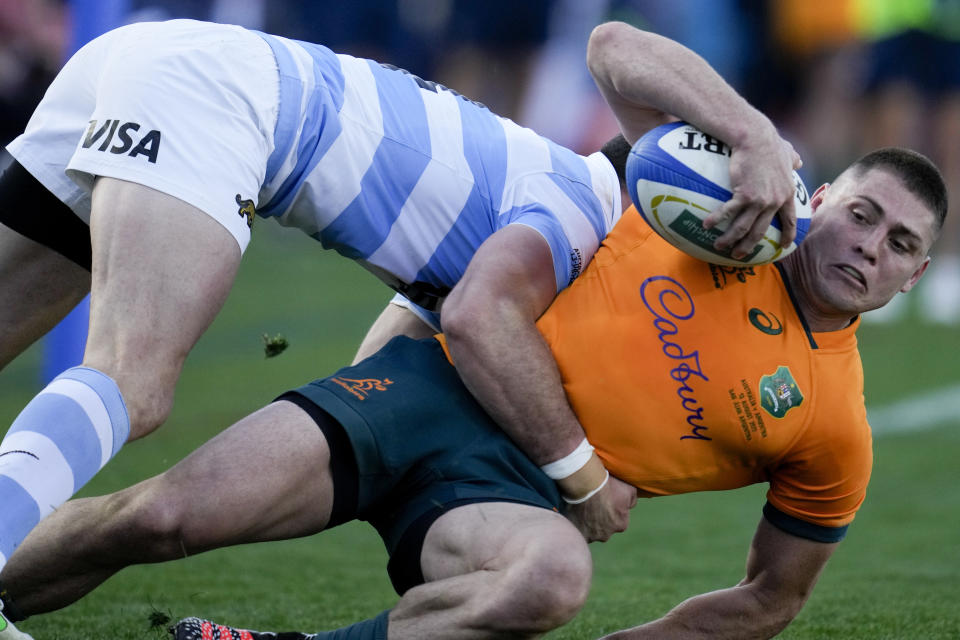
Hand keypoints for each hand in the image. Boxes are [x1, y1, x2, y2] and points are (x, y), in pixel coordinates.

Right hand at [566, 475, 637, 542]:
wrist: (586, 484)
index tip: (606, 501)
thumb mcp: (629, 489)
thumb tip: (630, 506)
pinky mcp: (577, 531)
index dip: (613, 510)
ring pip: (591, 530)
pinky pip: (578, 529)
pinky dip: (578, 523)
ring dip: (588, 522)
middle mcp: (606, 534)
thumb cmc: (608, 486)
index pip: (619, 520)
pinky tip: (576, 512)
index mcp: (621, 525)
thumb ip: (632, 501)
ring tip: (584, 508)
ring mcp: (591, 535)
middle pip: (604, 527)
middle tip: (594, 504)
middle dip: (600, 518)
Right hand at [703, 129, 801, 258]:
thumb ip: (792, 159)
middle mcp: (774, 201)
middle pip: (760, 231)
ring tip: (719, 246)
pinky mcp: (744, 195)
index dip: (787, 235)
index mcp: (786, 193)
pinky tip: (706, 225)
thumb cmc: (769, 142)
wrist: (755, 137)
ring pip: (743, 228)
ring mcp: (760, 200)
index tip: (783, 247)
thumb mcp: (787, 151)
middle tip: (739, 255)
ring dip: (730, 240)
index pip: (789, 220)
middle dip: (748, 246)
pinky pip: (728, 213)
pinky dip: (716, 220)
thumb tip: (798, 161)